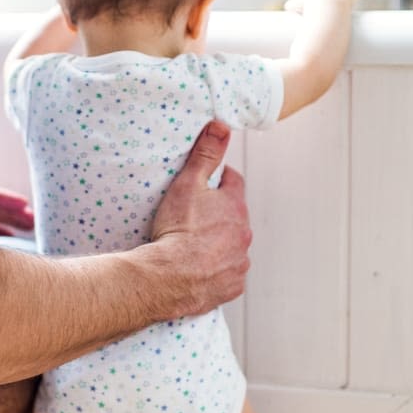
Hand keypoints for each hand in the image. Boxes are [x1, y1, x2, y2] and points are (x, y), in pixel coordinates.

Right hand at [147, 121, 251, 316]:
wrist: (168, 277)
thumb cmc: (176, 229)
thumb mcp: (188, 184)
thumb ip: (206, 154)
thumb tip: (221, 126)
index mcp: (236, 207)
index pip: (234, 182)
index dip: (219, 179)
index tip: (207, 182)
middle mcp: (244, 235)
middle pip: (234, 216)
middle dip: (219, 213)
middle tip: (194, 215)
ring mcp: (239, 262)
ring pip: (233, 245)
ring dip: (220, 243)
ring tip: (194, 245)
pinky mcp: (232, 286)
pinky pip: (228, 273)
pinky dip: (217, 269)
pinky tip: (199, 268)